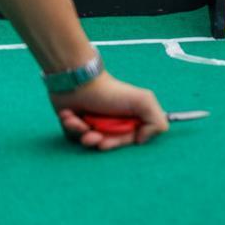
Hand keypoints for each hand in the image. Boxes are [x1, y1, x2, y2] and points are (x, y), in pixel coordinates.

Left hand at [51, 71, 167, 150]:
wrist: (80, 81)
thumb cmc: (112, 93)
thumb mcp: (143, 101)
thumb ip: (156, 121)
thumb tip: (143, 139)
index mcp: (132, 118)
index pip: (130, 139)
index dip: (118, 142)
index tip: (106, 142)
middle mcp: (114, 122)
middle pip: (108, 142)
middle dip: (97, 140)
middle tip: (89, 137)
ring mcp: (95, 123)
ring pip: (88, 140)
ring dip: (80, 132)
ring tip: (76, 122)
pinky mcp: (77, 123)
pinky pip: (73, 134)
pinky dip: (70, 125)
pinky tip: (68, 115)